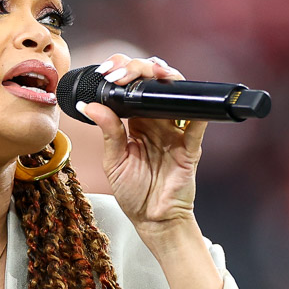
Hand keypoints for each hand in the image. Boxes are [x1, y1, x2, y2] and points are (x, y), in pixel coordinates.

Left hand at [72, 54, 207, 238]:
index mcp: (137, 122)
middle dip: (140, 68)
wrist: (153, 220)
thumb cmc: (134, 192)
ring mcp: (176, 132)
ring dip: (166, 79)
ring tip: (152, 73)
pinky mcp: (190, 147)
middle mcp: (158, 121)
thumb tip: (91, 105)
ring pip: (177, 95)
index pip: (133, 88)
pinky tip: (186, 100)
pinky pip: (198, 124)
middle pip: (155, 84)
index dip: (123, 73)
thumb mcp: (114, 162)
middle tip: (122, 71)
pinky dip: (197, 111)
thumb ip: (108, 132)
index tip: (108, 71)